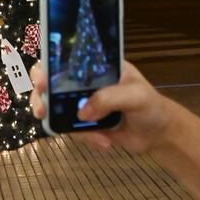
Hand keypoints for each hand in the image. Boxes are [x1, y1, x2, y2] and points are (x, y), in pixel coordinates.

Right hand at [30, 60, 178, 153]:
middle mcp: (83, 82)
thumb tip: (82, 113)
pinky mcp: (85, 125)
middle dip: (41, 96)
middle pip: (50, 83)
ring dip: (61, 123)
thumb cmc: (150, 105)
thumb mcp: (134, 95)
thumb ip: (109, 98)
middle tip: (42, 110)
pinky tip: (106, 142)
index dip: (47, 66)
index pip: (65, 58)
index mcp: (95, 66)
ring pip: (56, 109)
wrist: (159, 135)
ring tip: (83, 134)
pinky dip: (85, 138)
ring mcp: (82, 104)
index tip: (42, 80)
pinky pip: (72, 130)